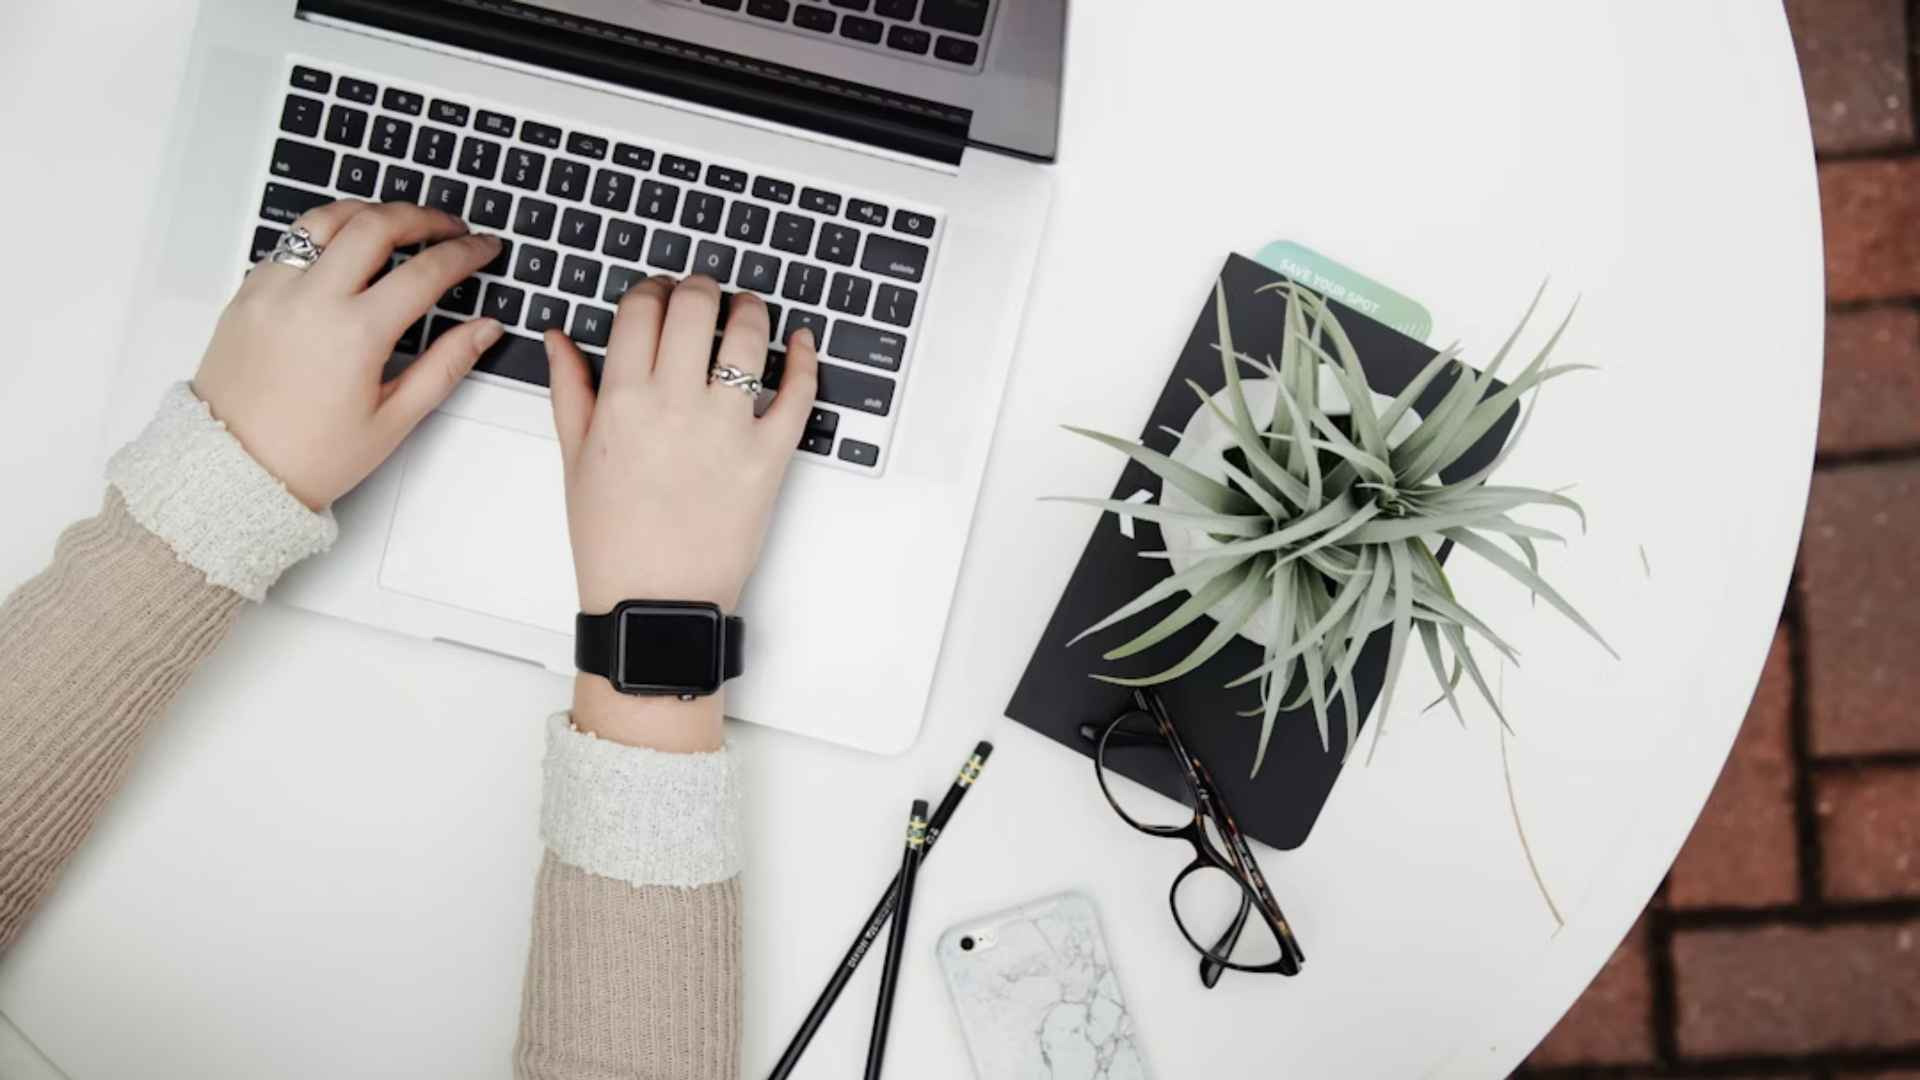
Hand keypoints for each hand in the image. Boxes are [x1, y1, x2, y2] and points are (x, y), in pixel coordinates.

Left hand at [192, 200, 504, 509]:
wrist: (232, 470)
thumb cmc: (308, 456)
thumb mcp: (393, 420)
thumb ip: (445, 366)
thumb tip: (484, 330)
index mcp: (354, 334)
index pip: (425, 271)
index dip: (465, 253)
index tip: (483, 248)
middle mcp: (310, 300)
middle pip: (376, 224)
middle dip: (423, 217)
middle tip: (450, 226)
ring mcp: (273, 290)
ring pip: (327, 218)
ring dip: (370, 212)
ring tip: (398, 223)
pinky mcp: (248, 292)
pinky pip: (291, 242)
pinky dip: (326, 234)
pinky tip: (346, 250)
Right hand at [547, 275, 817, 748]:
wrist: (655, 602)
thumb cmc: (612, 539)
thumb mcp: (575, 459)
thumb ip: (569, 388)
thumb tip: (560, 337)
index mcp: (623, 400)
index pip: (642, 309)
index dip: (652, 289)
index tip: (659, 294)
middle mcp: (676, 405)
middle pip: (695, 306)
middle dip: (700, 287)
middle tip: (704, 293)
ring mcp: (727, 429)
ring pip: (749, 336)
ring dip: (751, 309)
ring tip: (747, 310)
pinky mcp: (770, 457)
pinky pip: (798, 393)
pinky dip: (804, 359)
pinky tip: (800, 342)